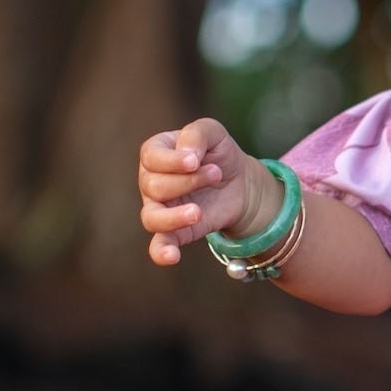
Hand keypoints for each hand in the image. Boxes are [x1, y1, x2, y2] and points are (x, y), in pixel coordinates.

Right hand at [137, 117, 267, 265]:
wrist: (240, 183)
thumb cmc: (219, 154)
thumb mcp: (214, 133)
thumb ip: (197, 134)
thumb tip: (186, 154)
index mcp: (156, 152)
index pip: (151, 157)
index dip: (172, 161)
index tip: (196, 160)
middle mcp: (150, 181)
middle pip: (155, 186)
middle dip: (189, 181)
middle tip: (216, 174)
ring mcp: (159, 208)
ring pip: (151, 217)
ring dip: (174, 216)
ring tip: (198, 212)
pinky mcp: (174, 231)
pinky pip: (158, 246)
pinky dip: (162, 252)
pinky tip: (173, 257)